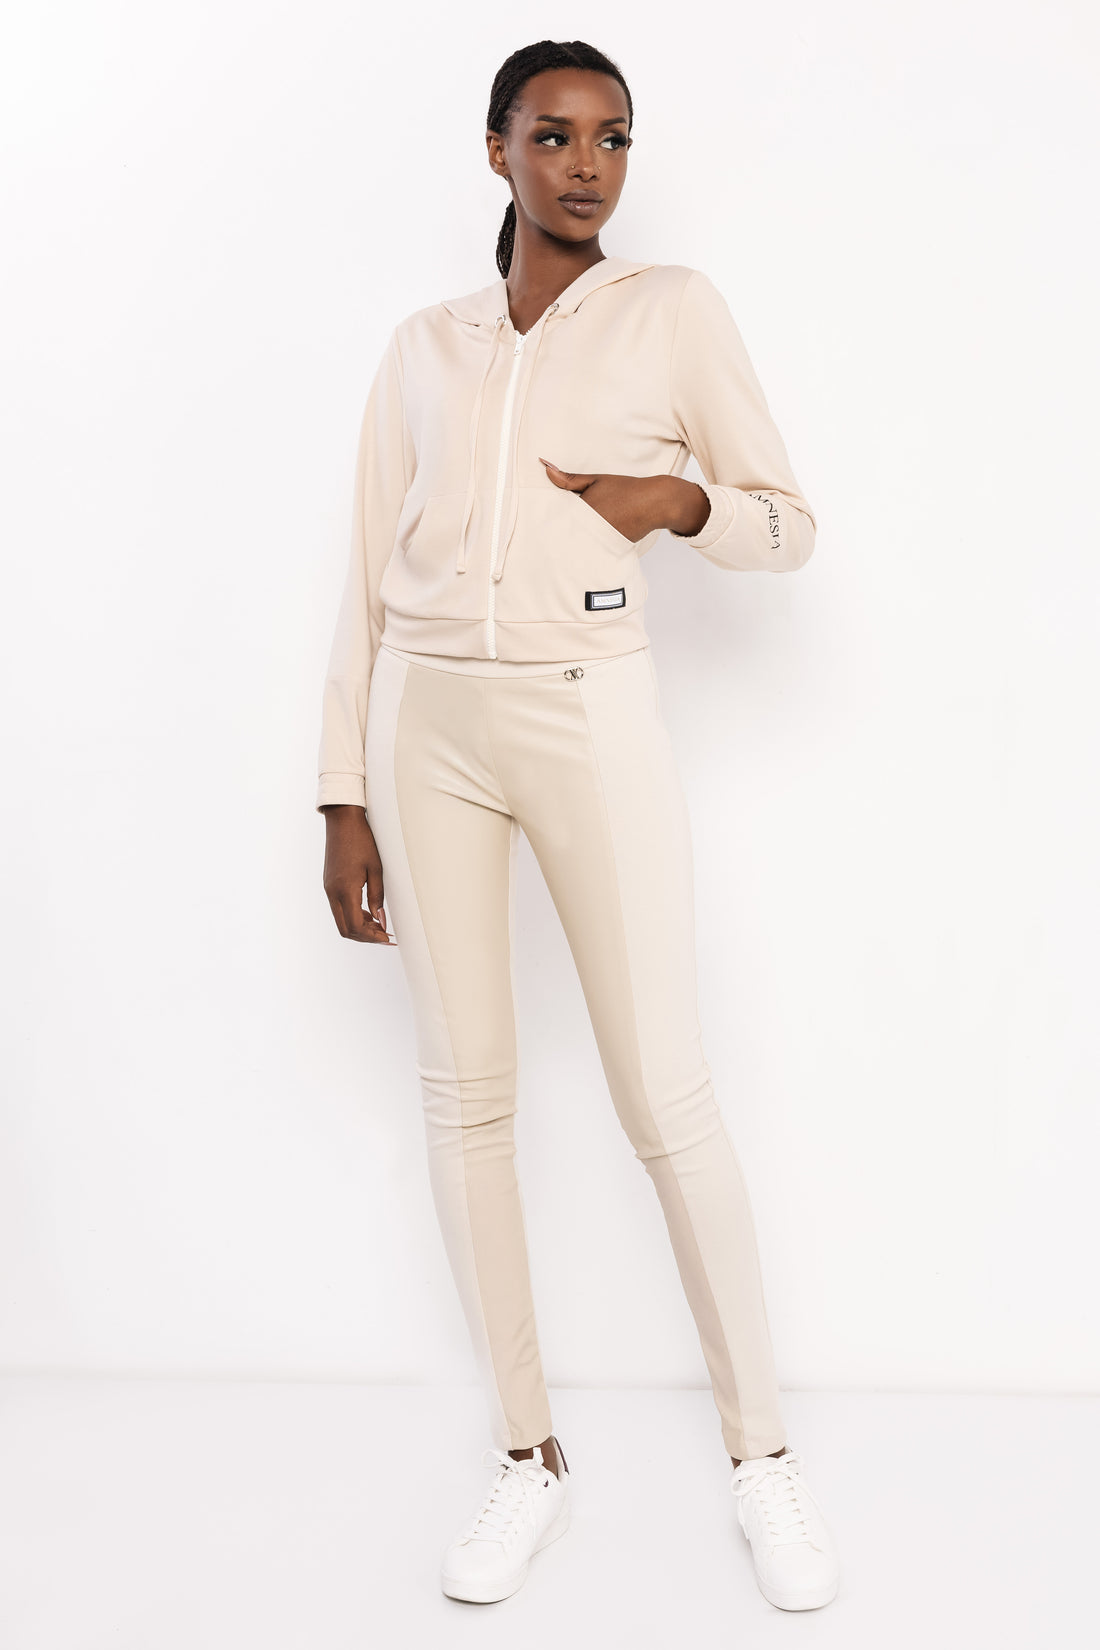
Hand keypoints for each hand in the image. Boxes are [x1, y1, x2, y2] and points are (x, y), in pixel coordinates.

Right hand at [322, 805, 394, 943]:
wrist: (342, 820)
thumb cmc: (362, 840)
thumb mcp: (376, 869)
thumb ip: (378, 896)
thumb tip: (381, 920)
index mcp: (345, 889)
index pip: (356, 926)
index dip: (372, 937)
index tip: (388, 938)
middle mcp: (333, 892)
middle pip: (346, 929)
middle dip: (366, 937)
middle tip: (385, 937)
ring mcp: (328, 889)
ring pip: (341, 921)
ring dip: (359, 928)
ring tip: (380, 926)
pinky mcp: (329, 884)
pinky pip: (339, 909)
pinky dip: (353, 916)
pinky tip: (369, 913)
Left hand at [539, 459, 710, 540]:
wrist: (654, 502)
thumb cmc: (624, 489)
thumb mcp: (595, 480)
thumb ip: (568, 478)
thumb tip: (544, 466)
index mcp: (583, 509)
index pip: (554, 519)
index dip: (540, 523)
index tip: (525, 529)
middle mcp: (590, 527)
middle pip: (561, 536)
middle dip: (548, 539)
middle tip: (527, 548)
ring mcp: (599, 539)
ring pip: (574, 546)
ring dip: (563, 548)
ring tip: (545, 554)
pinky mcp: (607, 548)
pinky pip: (588, 551)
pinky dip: (580, 552)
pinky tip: (571, 556)